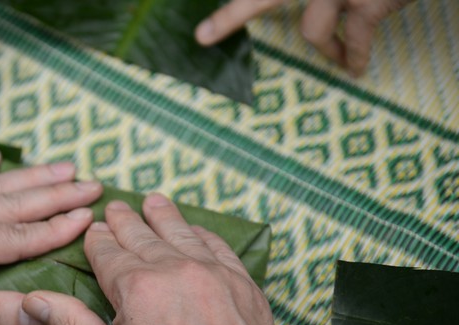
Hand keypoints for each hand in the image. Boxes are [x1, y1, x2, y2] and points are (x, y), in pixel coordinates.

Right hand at [22, 194, 289, 324]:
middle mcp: (177, 271)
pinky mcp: (246, 289)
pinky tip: (198, 231)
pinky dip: (206, 236)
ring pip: (184, 234)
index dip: (98, 241)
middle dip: (125, 221)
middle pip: (144, 236)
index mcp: (137, 289)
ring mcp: (216, 276)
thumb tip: (34, 299)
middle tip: (115, 207)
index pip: (109, 253)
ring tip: (154, 201)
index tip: (94, 231)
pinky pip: (222, 249)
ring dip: (165, 216)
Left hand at [195, 0, 412, 76]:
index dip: (235, 11)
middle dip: (235, 15)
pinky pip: (355, 42)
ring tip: (341, 61)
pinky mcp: (370, 2)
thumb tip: (308, 17)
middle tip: (203, 36)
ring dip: (328, 50)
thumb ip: (318, 2)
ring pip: (313, 31)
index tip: (203, 30)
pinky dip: (354, 57)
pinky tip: (355, 70)